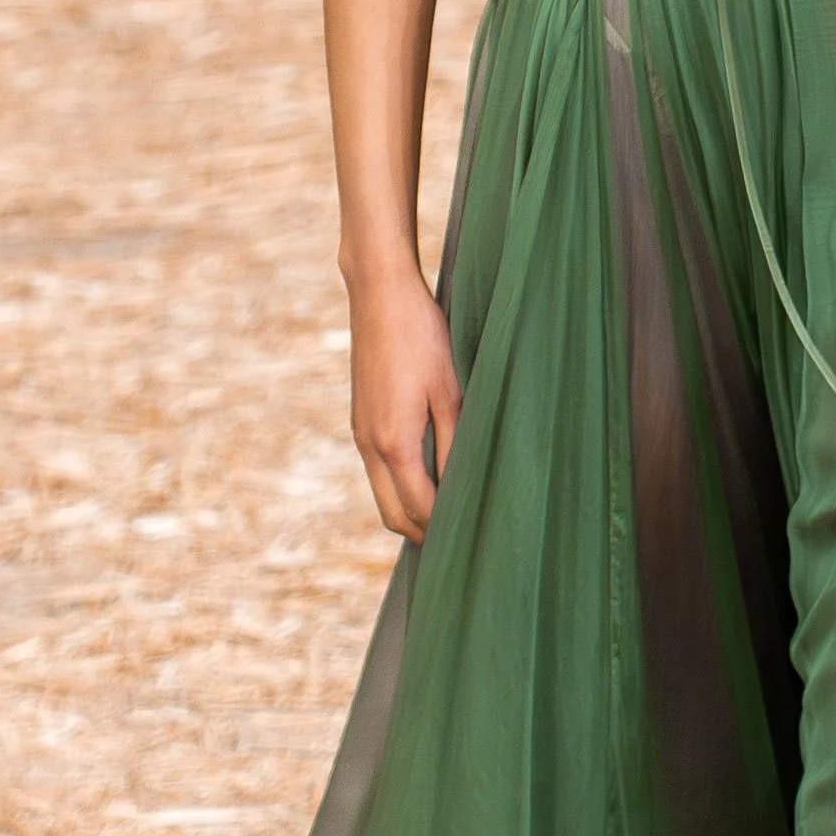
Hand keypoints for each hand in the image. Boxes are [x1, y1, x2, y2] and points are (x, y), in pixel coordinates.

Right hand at [347, 265, 461, 541]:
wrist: (378, 294)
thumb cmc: (421, 336)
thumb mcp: (450, 391)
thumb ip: (455, 444)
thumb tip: (462, 489)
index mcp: (393, 442)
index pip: (418, 510)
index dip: (445, 530)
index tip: (476, 539)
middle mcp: (369, 445)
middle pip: (393, 515)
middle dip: (425, 533)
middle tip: (463, 540)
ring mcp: (360, 433)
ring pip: (383, 495)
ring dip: (412, 511)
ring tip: (452, 514)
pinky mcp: (360, 420)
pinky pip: (378, 472)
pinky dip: (401, 487)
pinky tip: (432, 477)